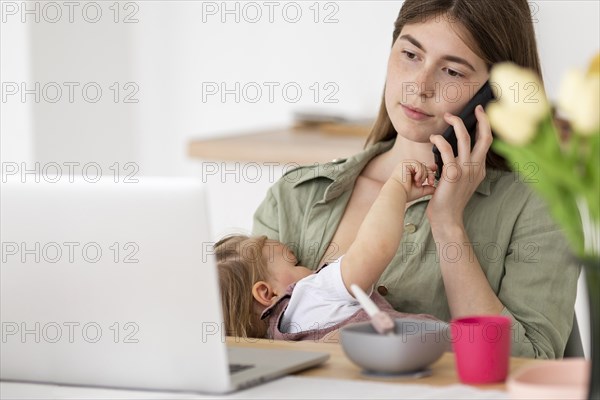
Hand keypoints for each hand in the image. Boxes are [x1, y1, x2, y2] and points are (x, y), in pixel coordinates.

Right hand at [390, 160, 435, 201]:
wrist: (398, 193)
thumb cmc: (406, 193)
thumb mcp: (420, 190)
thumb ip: (428, 187)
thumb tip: (435, 188)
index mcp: (410, 172)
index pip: (422, 167)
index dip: (430, 168)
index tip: (436, 168)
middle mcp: (407, 167)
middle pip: (424, 166)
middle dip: (429, 175)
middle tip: (430, 183)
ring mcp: (405, 164)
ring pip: (422, 166)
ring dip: (423, 176)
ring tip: (418, 184)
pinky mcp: (405, 163)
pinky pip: (418, 165)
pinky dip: (420, 173)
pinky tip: (416, 180)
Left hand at [427, 105, 492, 230]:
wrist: (447, 218)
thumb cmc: (449, 200)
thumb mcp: (462, 181)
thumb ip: (462, 167)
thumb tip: (455, 152)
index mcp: (479, 169)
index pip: (486, 142)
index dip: (485, 126)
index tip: (480, 113)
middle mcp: (476, 168)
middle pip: (485, 137)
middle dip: (482, 119)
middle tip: (475, 107)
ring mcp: (465, 170)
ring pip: (465, 139)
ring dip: (456, 124)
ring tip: (448, 116)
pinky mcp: (452, 174)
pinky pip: (447, 150)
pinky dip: (440, 140)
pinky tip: (434, 138)